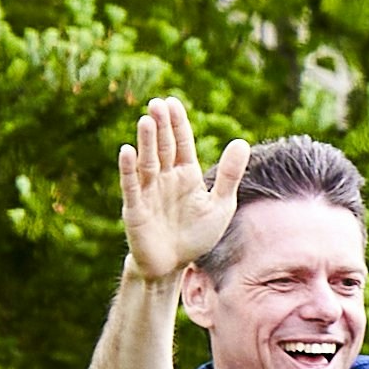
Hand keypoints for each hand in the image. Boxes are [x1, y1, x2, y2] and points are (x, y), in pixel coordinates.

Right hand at [114, 97, 236, 287]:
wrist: (173, 266)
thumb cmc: (196, 235)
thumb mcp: (220, 205)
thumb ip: (229, 175)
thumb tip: (241, 142)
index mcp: (186, 175)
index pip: (181, 143)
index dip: (177, 124)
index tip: (172, 102)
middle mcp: (165, 178)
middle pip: (163, 147)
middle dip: (161, 126)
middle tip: (157, 103)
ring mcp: (149, 192)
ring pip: (148, 162)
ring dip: (146, 142)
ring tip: (147, 120)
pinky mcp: (136, 209)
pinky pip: (132, 186)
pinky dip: (129, 169)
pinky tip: (127, 151)